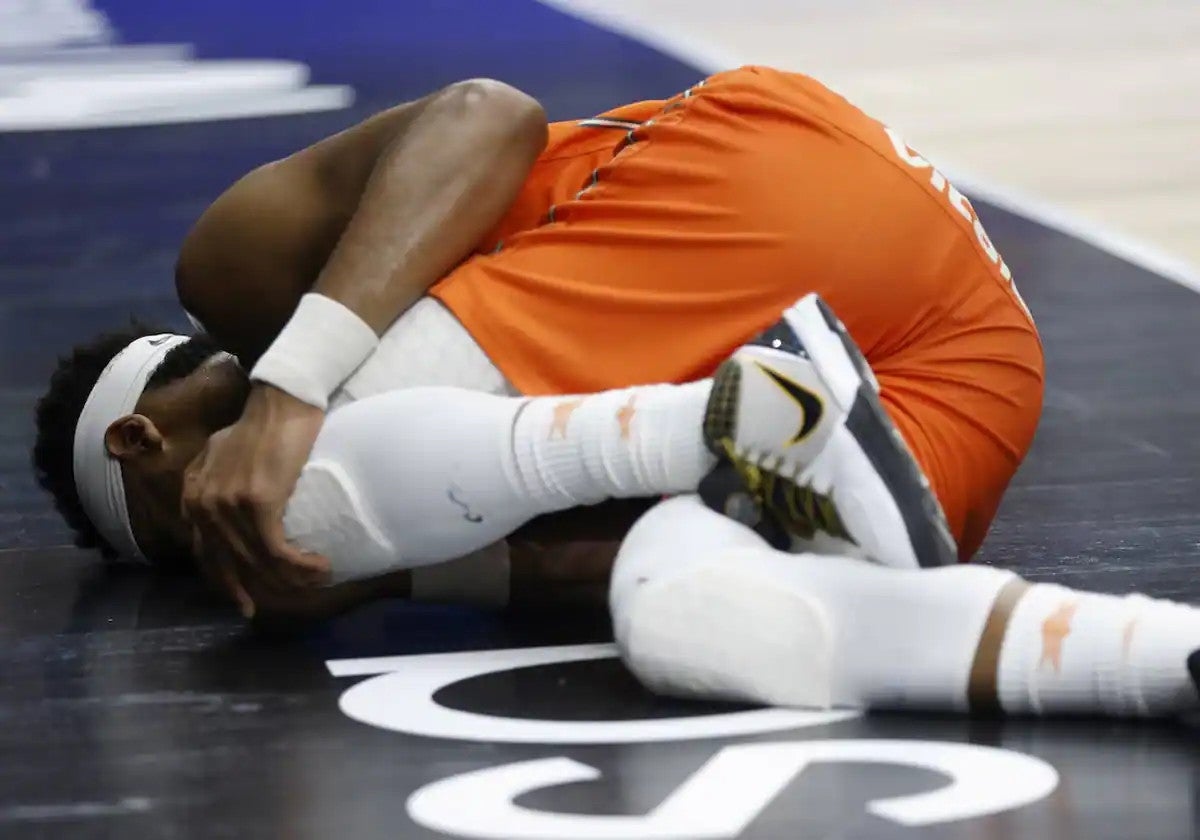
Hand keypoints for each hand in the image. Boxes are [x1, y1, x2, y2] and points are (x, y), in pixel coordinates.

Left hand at [182, 384, 330, 616]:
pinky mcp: (258, 505)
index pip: (205, 554)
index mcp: (192, 496)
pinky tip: (320, 568)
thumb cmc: (259, 424)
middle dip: (255, 591)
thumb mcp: (220, 451)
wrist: (281, 402)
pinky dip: (299, 566)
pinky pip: (276, 551)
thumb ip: (207, 479)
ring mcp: (228, 506)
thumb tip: (208, 507)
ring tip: (316, 581)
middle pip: (230, 565)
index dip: (226, 582)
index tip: (246, 601)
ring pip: (257, 562)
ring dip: (290, 579)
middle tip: (278, 606)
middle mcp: (203, 505)